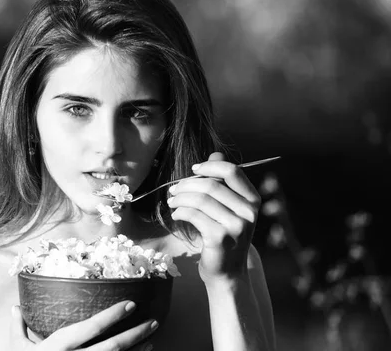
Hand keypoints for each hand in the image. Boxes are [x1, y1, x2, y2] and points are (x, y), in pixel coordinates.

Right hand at [10, 300, 155, 349]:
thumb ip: (18, 327)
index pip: (89, 328)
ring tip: (152, 341)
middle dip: (135, 334)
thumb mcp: (16, 349)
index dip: (111, 316)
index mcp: (56, 347)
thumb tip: (14, 306)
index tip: (130, 304)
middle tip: (152, 322)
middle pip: (111, 348)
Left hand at [167, 152, 260, 284]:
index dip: (210, 165)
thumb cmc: (225, 236)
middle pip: (211, 184)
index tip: (194, 169)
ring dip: (180, 198)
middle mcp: (249, 212)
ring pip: (200, 199)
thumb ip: (223, 182)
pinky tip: (176, 215)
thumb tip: (215, 153)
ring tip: (172, 202)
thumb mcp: (229, 208)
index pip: (232, 171)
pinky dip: (180, 212)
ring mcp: (236, 225)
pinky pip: (193, 214)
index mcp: (253, 200)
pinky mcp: (220, 237)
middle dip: (187, 184)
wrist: (227, 272)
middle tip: (173, 190)